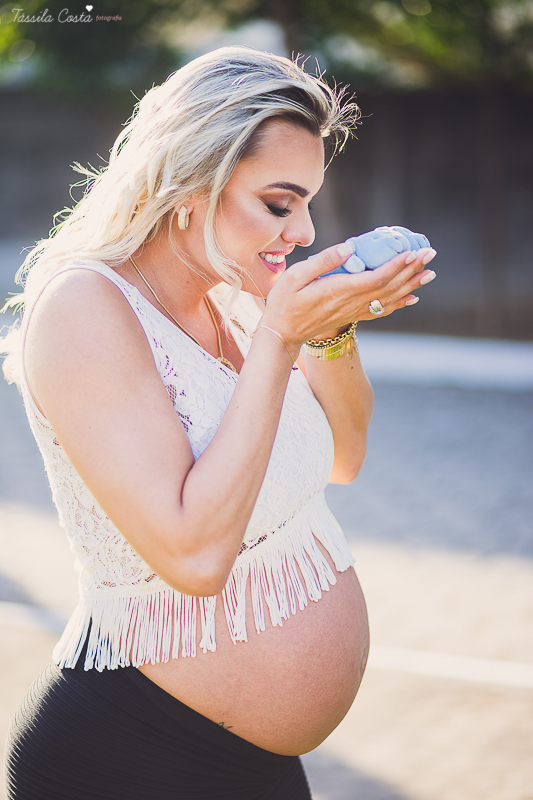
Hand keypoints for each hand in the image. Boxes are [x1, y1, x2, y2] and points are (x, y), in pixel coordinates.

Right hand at [263, 242, 436, 345]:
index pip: (376, 278)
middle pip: (388, 286)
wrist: (282, 334)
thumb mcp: (294, 277)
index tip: (412, 252)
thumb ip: (323, 262)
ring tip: (429, 273)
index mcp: (338, 290)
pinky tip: (412, 297)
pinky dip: (399, 302)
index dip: (397, 266)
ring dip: (411, 284)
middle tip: (430, 254)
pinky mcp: (351, 316)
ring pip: (388, 298)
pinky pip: (381, 310)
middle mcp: (350, 302)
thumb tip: (350, 249)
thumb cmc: (283, 303)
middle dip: (411, 269)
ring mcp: (352, 311)